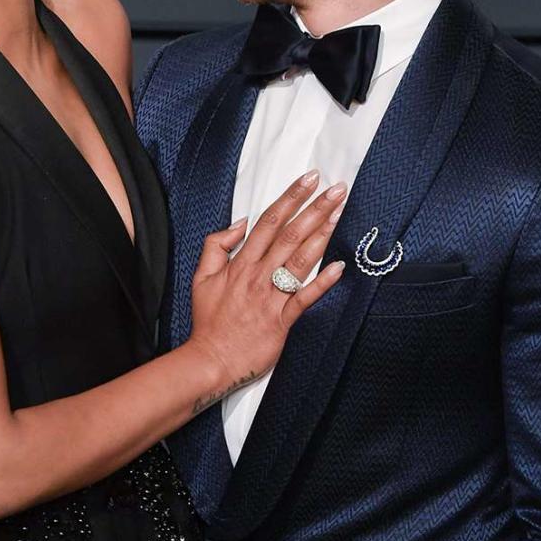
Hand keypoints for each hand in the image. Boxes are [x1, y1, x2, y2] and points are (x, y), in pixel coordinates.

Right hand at [189, 170, 346, 385]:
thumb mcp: (201, 277)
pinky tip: (338, 266)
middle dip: (314, 208)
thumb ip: (216, 245)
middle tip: (336, 188)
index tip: (309, 180)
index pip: (268, 222)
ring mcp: (271, 297)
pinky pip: (304, 298)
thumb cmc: (209, 321)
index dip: (290, 198)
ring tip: (339, 213)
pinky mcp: (281, 320)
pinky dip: (322, 282)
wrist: (211, 360)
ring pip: (299, 260)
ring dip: (321, 234)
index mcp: (240, 263)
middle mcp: (257, 276)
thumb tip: (239, 223)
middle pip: (289, 234)